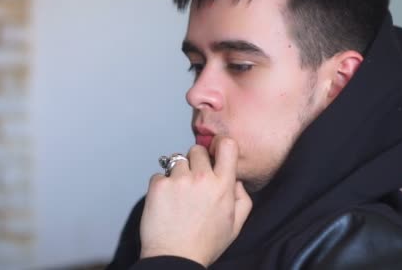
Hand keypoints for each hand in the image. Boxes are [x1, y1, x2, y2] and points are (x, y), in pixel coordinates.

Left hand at [139, 136, 252, 266]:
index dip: (220, 144)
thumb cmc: (204, 244)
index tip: (215, 150)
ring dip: (177, 173)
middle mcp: (202, 178)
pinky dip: (162, 185)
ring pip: (177, 161)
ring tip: (179, 196)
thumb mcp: (235, 226)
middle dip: (196, 161)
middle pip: (197, 150)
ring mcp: (179, 180)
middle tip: (193, 181)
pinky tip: (166, 203)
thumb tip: (236, 180)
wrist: (174, 258)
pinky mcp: (159, 185)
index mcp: (223, 186)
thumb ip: (243, 199)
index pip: (227, 145)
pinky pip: (160, 174)